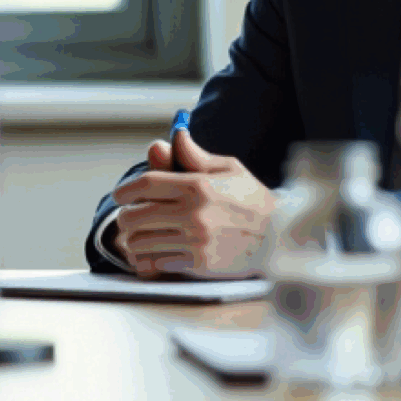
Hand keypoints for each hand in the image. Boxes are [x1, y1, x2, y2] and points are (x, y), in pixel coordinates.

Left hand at [109, 128, 275, 277]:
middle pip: (135, 215)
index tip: (120, 195)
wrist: (280, 239)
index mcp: (197, 185)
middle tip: (129, 217)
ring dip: (135, 239)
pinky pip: (155, 262)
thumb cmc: (252, 200)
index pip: (146, 184)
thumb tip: (174, 135)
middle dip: (126, 216)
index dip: (125, 190)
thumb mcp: (228, 169)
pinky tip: (152, 253)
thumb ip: (195, 156)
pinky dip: (147, 259)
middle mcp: (193, 213)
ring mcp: (194, 240)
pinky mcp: (198, 264)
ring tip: (139, 236)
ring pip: (141, 241)